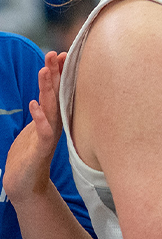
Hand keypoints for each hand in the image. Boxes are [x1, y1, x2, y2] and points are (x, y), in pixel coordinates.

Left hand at [3, 52, 65, 207]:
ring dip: (48, 90)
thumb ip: (41, 113)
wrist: (25, 185)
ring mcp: (48, 137)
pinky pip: (43, 132)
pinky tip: (35, 105)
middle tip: (54, 54)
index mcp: (51, 118)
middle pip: (56, 95)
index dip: (57, 73)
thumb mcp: (35, 129)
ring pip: (51, 109)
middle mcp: (54, 125)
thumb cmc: (29, 156)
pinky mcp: (41, 150)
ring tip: (44, 71)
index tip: (60, 54)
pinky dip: (40, 118)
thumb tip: (42, 97)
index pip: (56, 92)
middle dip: (55, 74)